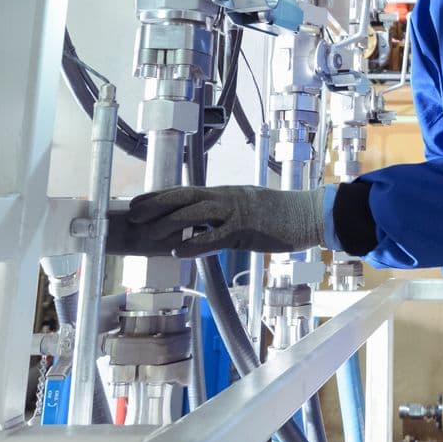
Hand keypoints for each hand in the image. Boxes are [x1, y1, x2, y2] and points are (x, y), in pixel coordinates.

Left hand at [108, 184, 325, 255]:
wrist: (308, 214)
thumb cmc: (280, 215)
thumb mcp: (248, 208)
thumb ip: (225, 215)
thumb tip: (203, 224)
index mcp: (225, 194)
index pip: (186, 191)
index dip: (159, 195)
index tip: (137, 201)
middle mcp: (226, 198)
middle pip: (184, 197)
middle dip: (156, 204)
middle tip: (133, 214)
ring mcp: (236, 213)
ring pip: (196, 213)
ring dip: (169, 223)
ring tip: (149, 233)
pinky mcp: (246, 231)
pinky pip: (216, 237)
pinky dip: (195, 244)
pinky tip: (178, 250)